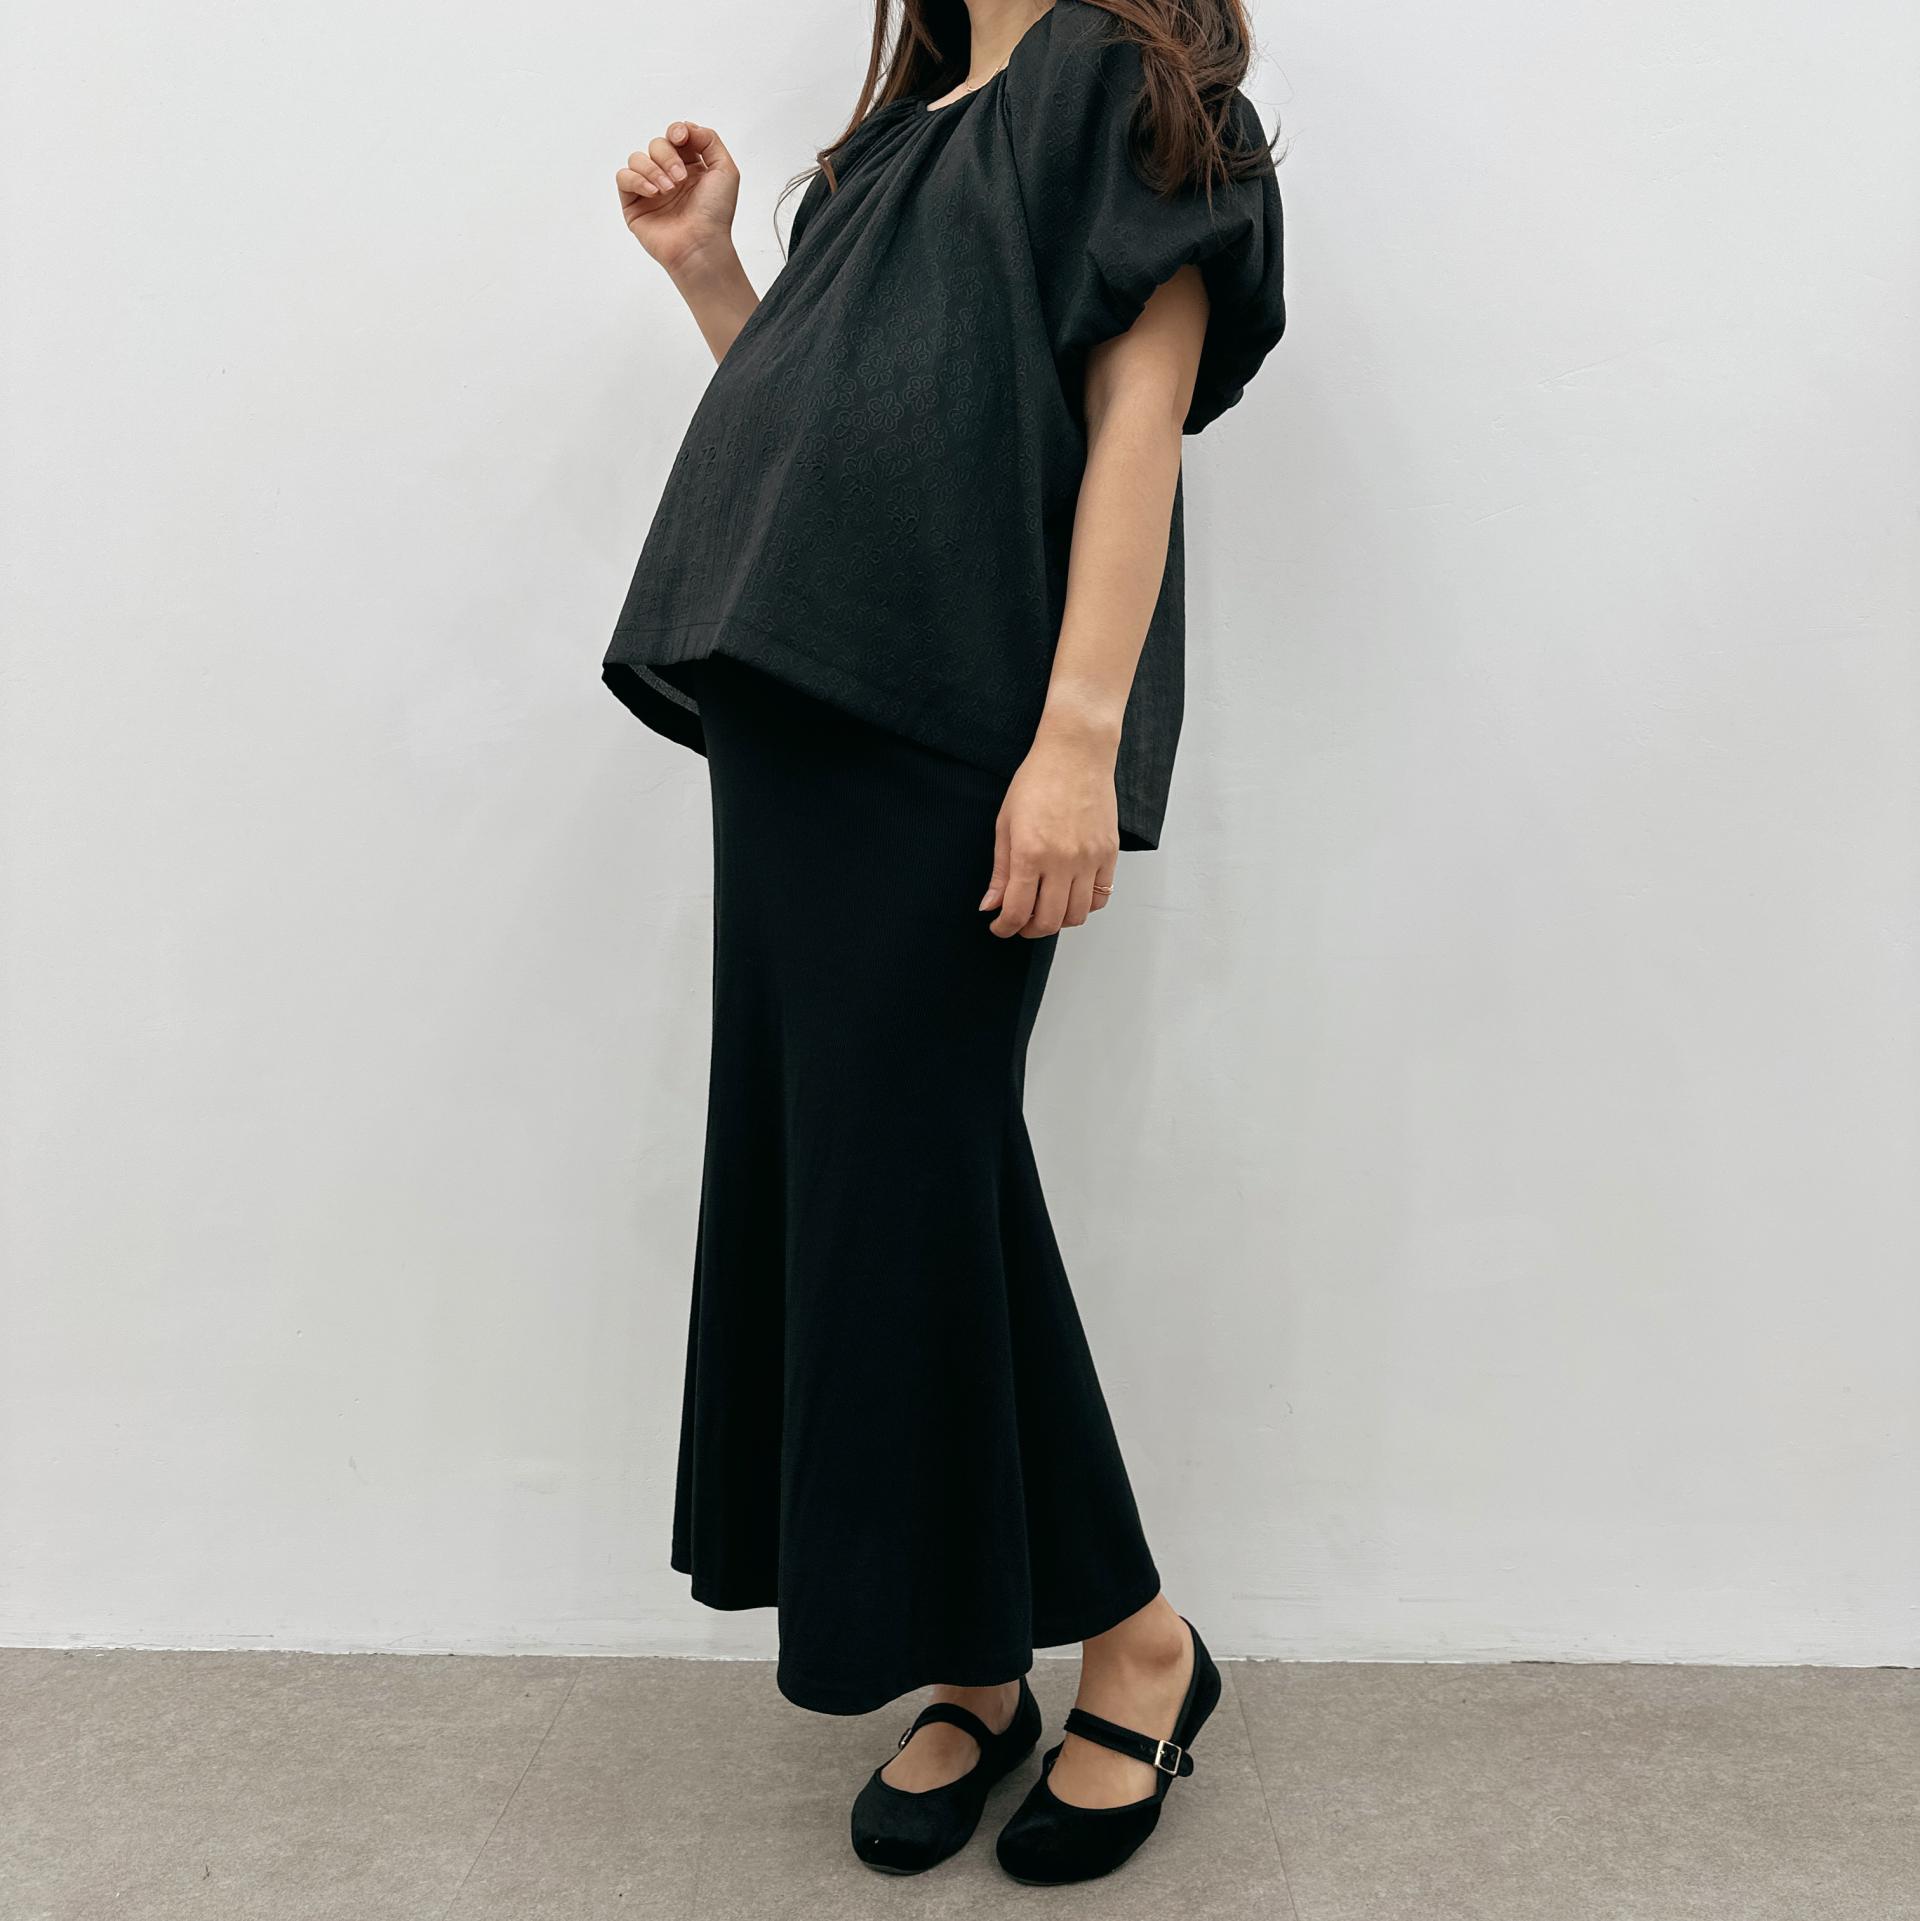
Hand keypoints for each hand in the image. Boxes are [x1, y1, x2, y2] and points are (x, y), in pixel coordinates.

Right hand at [615, 122, 740, 275]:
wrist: (701, 244)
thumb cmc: (715, 215)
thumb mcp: (725, 170)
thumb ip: (710, 140)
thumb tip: (687, 127)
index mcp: (690, 166)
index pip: (675, 136)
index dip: (676, 131)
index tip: (681, 138)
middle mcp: (669, 175)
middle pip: (656, 144)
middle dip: (668, 156)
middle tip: (680, 179)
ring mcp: (650, 189)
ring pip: (637, 157)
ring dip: (653, 169)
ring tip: (668, 190)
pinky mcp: (634, 204)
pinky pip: (623, 176)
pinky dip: (636, 179)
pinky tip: (653, 192)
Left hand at [979, 730, 1120, 937]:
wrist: (1076, 754)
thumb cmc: (1037, 781)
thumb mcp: (1006, 824)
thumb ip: (1000, 870)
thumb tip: (991, 906)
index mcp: (1030, 853)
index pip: (1017, 911)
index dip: (1005, 928)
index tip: (1000, 927)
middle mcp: (1062, 861)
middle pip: (1049, 921)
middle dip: (1029, 930)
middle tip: (1021, 923)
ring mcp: (1089, 859)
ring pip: (1077, 915)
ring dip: (1058, 921)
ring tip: (1045, 909)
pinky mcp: (1109, 854)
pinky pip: (1101, 897)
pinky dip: (1084, 906)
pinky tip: (1070, 895)